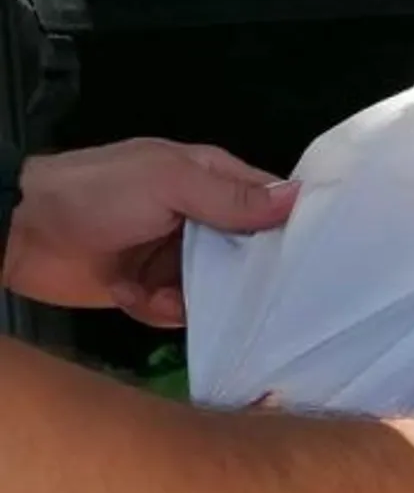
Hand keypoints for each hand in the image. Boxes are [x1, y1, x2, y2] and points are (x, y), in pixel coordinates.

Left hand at [4, 138, 298, 326]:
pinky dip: (159, 311)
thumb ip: (231, 197)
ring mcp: (176, 256)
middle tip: (225, 289)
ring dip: (193, 301)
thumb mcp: (168, 184)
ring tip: (162, 296)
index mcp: (212, 180)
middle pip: (251, 257)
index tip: (306, 261)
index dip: (291, 230)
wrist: (19, 234)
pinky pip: (181, 312)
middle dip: (240, 279)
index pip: (272, 205)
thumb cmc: (96, 194)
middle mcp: (202, 219)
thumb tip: (299, 198)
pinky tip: (134, 299)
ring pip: (218, 292)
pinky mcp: (152, 289)